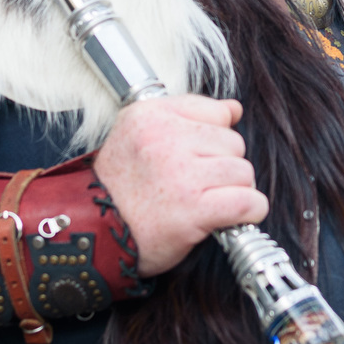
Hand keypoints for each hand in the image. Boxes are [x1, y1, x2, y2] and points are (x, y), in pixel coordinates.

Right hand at [92, 95, 267, 276]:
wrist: (94, 233)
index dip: (211, 140)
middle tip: (196, 187)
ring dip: (233, 191)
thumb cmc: (121, 189)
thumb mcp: (138, 135)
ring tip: (205, 202)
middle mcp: (165, 139)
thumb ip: (188, 114)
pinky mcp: (193, 209)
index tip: (193, 160)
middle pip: (234, 142)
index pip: (217, 112)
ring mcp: (180, 174)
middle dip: (223, 166)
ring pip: (243, 171)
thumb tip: (233, 109)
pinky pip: (248, 202)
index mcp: (150, 115)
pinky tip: (229, 218)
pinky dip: (248, 212)